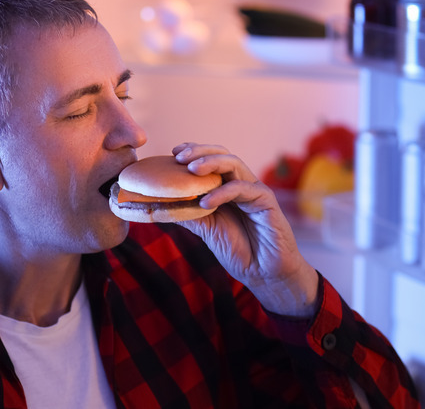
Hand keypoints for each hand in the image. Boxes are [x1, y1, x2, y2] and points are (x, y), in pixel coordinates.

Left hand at [172, 143, 319, 317]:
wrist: (266, 273)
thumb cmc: (240, 251)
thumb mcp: (207, 230)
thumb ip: (188, 215)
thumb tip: (158, 205)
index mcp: (228, 189)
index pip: (211, 161)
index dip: (194, 152)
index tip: (173, 153)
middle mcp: (242, 185)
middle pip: (222, 155)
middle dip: (200, 151)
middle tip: (179, 156)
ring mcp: (254, 190)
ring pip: (234, 163)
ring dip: (211, 163)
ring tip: (191, 169)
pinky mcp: (266, 199)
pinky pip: (242, 188)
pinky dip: (222, 193)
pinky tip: (205, 203)